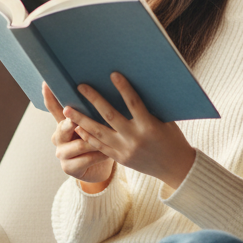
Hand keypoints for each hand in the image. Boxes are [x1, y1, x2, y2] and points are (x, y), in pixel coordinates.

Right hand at [43, 83, 114, 189]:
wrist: (99, 168)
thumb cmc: (98, 141)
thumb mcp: (95, 124)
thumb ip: (92, 111)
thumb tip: (100, 90)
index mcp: (63, 123)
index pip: (54, 108)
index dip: (49, 96)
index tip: (46, 83)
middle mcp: (59, 137)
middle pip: (63, 126)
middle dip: (72, 121)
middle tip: (78, 118)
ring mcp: (61, 153)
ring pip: (79, 144)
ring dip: (94, 141)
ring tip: (110, 137)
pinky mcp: (68, 168)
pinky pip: (86, 159)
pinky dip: (99, 156)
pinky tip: (109, 154)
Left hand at [62, 73, 195, 190]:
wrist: (176, 168)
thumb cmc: (173, 139)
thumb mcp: (165, 121)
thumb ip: (150, 108)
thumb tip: (135, 87)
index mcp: (150, 127)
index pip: (134, 103)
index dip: (124, 88)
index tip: (113, 74)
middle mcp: (135, 139)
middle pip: (110, 116)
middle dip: (94, 100)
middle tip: (80, 86)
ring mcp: (125, 150)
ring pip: (98, 133)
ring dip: (81, 120)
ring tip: (67, 109)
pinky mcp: (120, 158)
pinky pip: (99, 146)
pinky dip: (87, 136)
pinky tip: (77, 127)